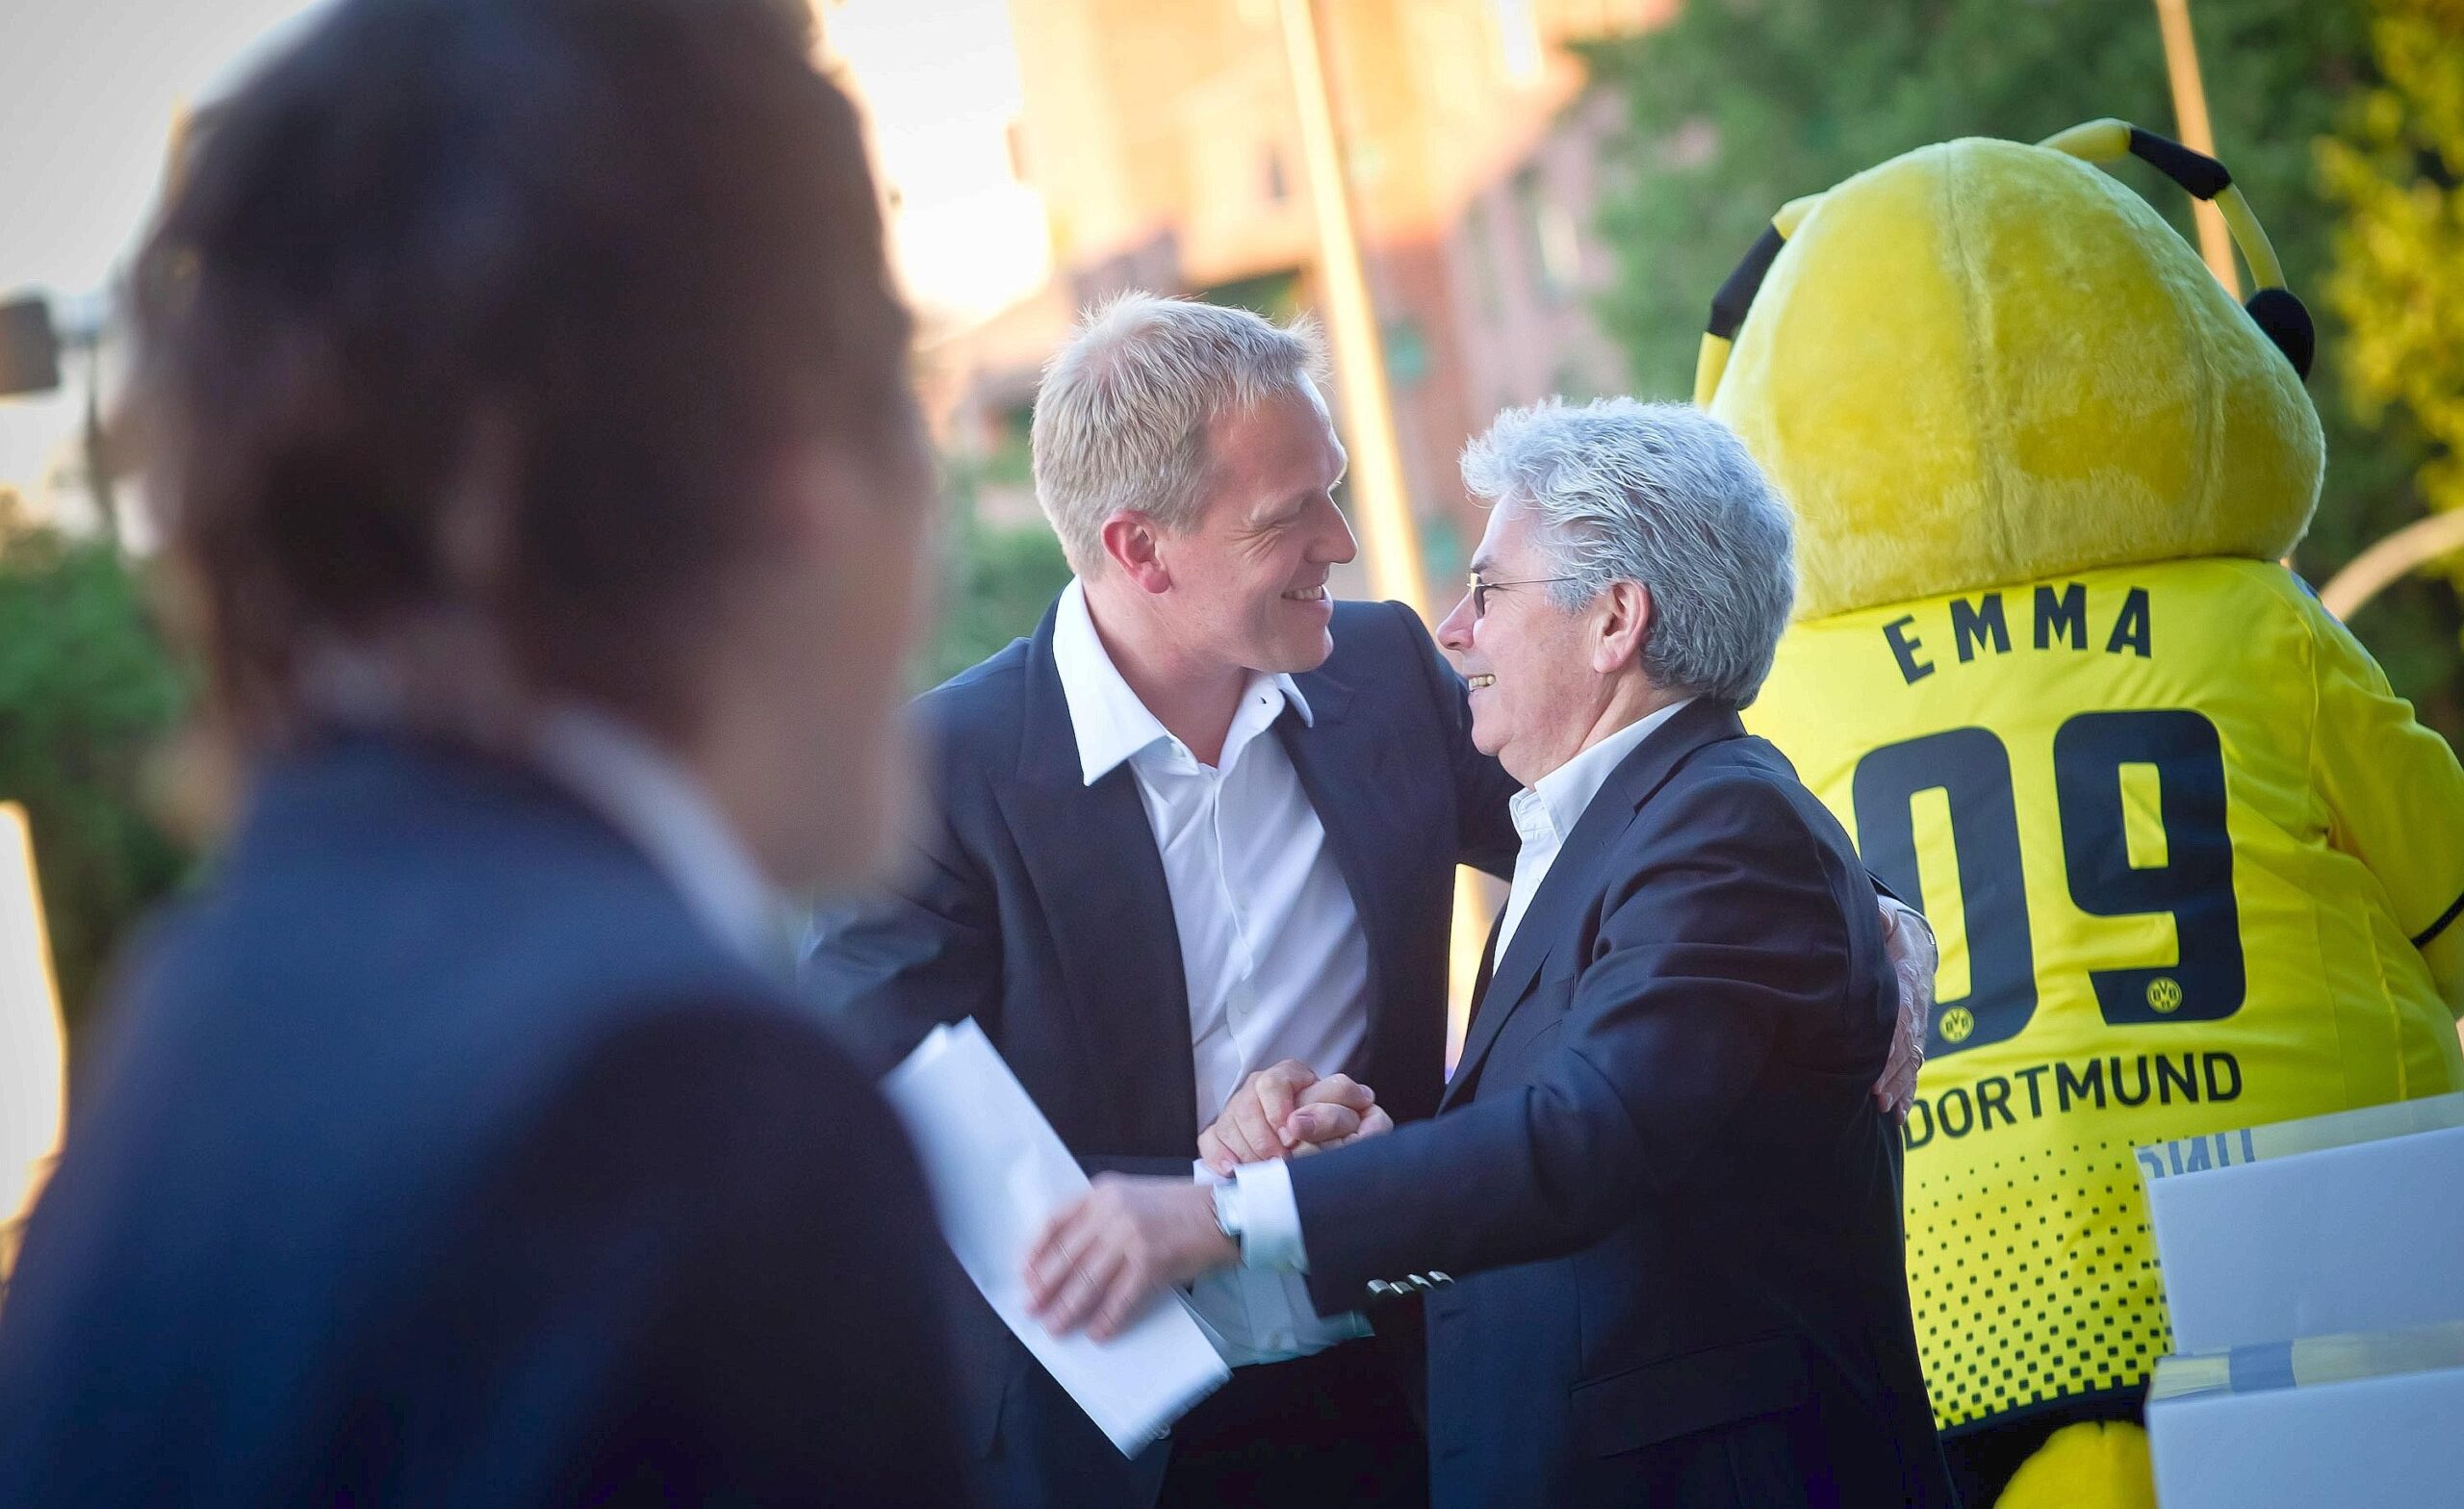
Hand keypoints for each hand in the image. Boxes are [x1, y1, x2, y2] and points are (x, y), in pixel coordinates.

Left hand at [1024, 1175, 1235, 1340]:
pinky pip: (1120, 1298)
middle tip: (1030, 1309)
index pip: (1054, 1222)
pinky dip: (1107, 1319)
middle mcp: (1112, 1211)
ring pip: (1088, 1280)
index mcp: (1101, 1192)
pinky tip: (1097, 1333)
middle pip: (1067, 1256)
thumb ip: (1098, 1218)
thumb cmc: (1175, 1209)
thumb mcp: (1129, 1198)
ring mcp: (1131, 1236)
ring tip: (1054, 1327)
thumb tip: (1064, 1260)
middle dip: (1045, 1287)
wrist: (1223, 1212)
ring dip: (1068, 1308)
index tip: (1024, 1276)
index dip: (1035, 1252)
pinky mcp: (1151, 1262)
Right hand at [1198, 1060, 1383, 1174]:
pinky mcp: (1222, 1133)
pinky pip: (1210, 1140)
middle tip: (1279, 1160)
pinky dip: (1219, 1156)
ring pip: (1230, 1122)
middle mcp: (1261, 1087)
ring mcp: (1238, 1109)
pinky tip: (1232, 1171)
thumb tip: (1362, 1100)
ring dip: (1247, 1150)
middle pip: (1248, 1104)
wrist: (1319, 1158)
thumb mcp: (1359, 1119)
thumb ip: (1361, 1109)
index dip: (1280, 1109)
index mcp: (1293, 1076)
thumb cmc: (1341, 1136)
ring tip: (1263, 1170)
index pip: (1277, 1081)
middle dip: (1263, 1136)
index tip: (1291, 1135)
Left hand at [1874, 900, 1935, 1123]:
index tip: (1877, 1065)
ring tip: (1885, 1109)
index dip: (1890, 1044)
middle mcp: (1917, 1011)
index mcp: (1908, 984)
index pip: (1900, 1019)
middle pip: (1906, 1047)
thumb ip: (1882, 919)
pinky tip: (1898, 1115)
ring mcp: (1918, 1027)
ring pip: (1912, 1061)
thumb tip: (1878, 916)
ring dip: (1899, 1086)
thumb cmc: (1893, 933)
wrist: (1917, 943)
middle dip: (1892, 1073)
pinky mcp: (1914, 1038)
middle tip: (1875, 1096)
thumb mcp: (1888, 920)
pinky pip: (1914, 1067)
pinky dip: (1907, 1092)